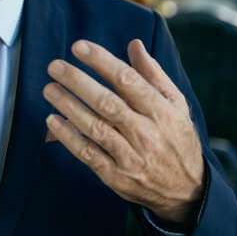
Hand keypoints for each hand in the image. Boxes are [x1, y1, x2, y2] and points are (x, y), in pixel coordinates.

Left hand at [43, 39, 204, 224]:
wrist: (187, 190)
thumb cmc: (176, 139)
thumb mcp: (176, 105)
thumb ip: (154, 75)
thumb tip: (134, 45)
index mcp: (160, 111)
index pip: (128, 80)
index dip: (102, 62)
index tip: (79, 47)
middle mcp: (145, 132)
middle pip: (107, 103)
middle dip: (78, 82)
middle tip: (55, 66)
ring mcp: (130, 156)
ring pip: (95, 127)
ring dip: (69, 106)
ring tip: (49, 89)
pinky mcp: (116, 175)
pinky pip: (88, 154)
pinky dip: (69, 137)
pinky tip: (52, 121)